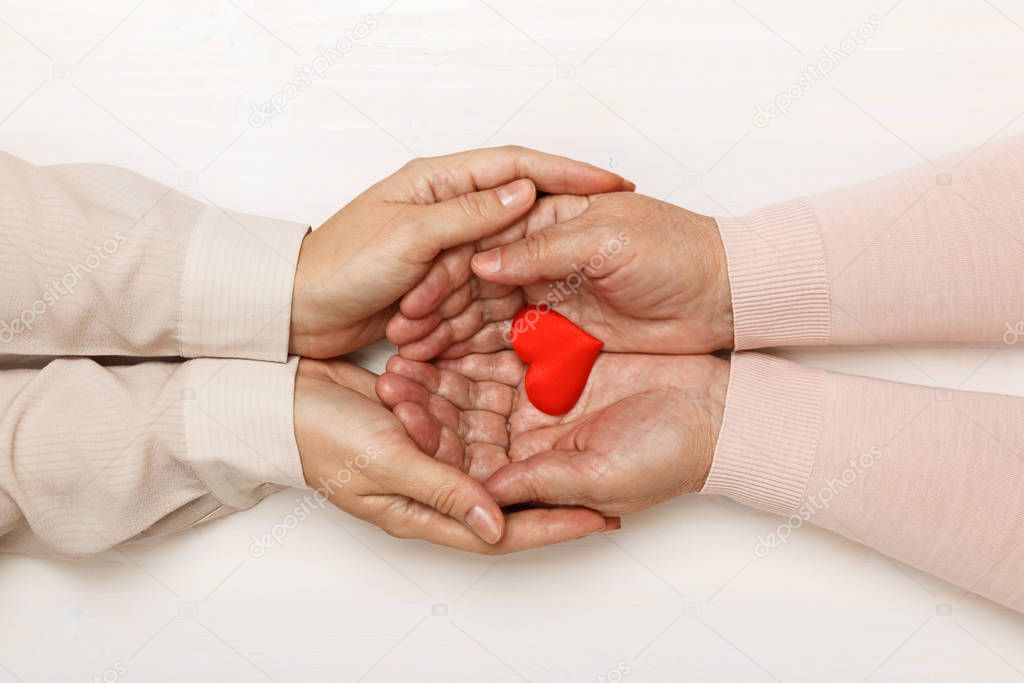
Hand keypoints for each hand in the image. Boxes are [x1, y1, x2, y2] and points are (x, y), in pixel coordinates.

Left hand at [288, 147, 633, 357]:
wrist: (300, 312)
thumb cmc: (340, 266)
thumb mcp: (410, 236)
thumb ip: (468, 216)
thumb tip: (525, 191)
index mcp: (437, 181)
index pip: (515, 165)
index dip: (566, 171)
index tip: (610, 183)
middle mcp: (444, 207)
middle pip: (517, 204)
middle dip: (561, 217)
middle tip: (607, 228)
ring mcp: (443, 244)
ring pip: (504, 248)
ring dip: (529, 262)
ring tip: (577, 269)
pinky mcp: (439, 278)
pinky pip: (484, 280)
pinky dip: (502, 293)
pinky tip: (534, 300)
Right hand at [293, 358, 612, 551]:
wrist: (279, 394)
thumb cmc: (318, 435)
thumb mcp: (385, 463)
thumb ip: (443, 491)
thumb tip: (497, 527)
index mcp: (423, 512)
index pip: (504, 530)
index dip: (554, 525)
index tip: (601, 517)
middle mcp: (432, 488)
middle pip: (508, 495)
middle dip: (555, 488)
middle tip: (604, 474)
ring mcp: (428, 454)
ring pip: (492, 455)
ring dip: (528, 447)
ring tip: (578, 432)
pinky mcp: (422, 423)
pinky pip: (468, 422)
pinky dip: (495, 414)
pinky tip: (527, 395)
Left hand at [376, 351, 728, 516]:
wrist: (721, 411)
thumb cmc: (670, 456)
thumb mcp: (601, 479)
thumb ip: (540, 484)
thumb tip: (483, 496)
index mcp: (527, 466)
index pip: (462, 456)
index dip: (428, 433)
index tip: (398, 407)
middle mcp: (525, 427)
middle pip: (459, 407)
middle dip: (424, 387)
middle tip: (391, 362)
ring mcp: (538, 386)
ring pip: (475, 365)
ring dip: (443, 348)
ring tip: (409, 327)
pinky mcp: (555, 349)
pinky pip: (508, 330)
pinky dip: (481, 316)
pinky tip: (454, 300)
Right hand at [387, 192, 732, 360]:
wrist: (723, 296)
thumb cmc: (674, 251)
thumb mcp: (606, 238)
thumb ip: (542, 248)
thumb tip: (481, 258)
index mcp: (547, 224)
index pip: (479, 247)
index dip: (443, 274)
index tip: (411, 300)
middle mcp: (541, 265)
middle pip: (472, 291)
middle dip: (434, 315)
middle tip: (401, 340)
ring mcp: (549, 305)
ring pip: (484, 326)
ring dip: (448, 344)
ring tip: (411, 366)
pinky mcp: (562, 343)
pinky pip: (512, 355)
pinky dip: (481, 367)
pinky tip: (449, 381)